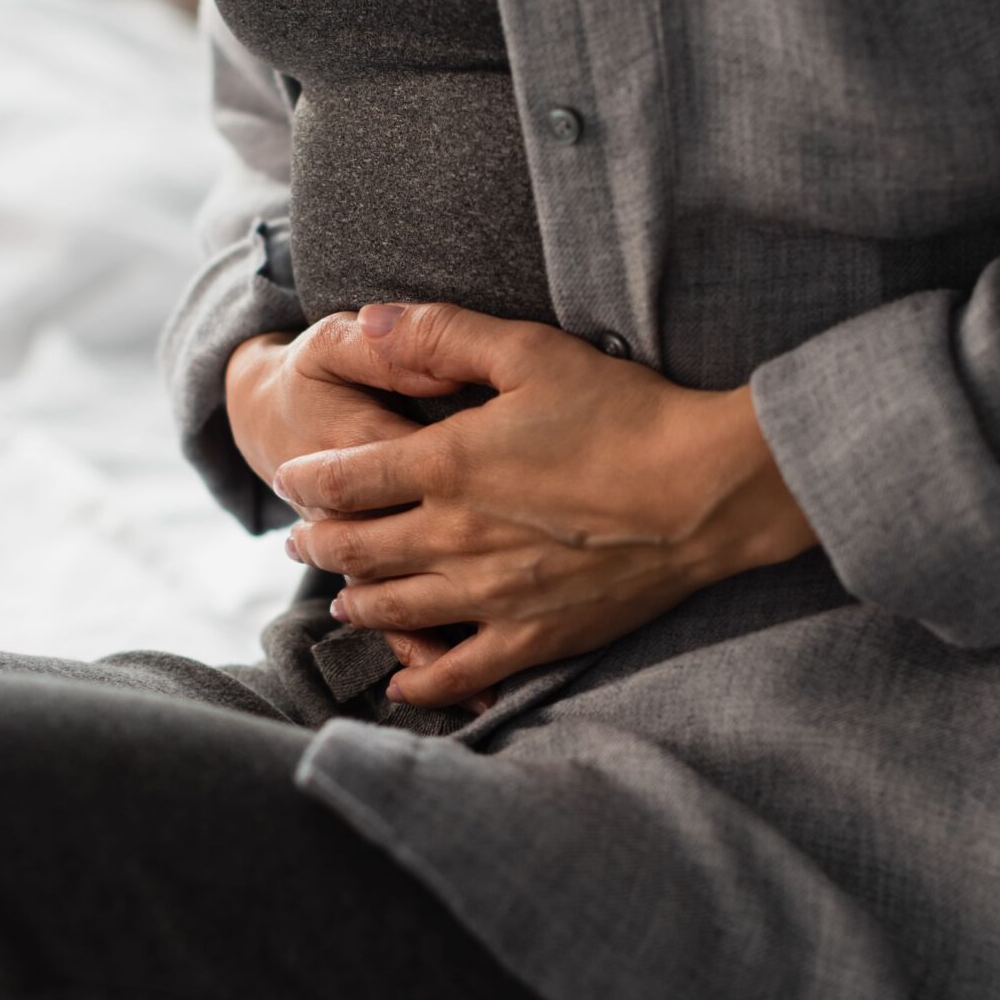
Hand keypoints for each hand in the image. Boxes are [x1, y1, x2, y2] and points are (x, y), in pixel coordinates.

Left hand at [272, 302, 818, 708]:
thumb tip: (368, 321)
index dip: (307, 480)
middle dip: (318, 545)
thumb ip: (443, 335)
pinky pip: (457, 671)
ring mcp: (490, 596)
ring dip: (356, 601)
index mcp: (446, 465)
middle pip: (356, 549)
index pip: (343, 480)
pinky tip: (403, 678)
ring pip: (393, 608)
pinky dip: (420, 678)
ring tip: (343, 598)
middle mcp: (454, 537)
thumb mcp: (532, 352)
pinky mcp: (533, 638)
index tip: (293, 480)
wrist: (706, 493)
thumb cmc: (626, 413)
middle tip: (302, 542)